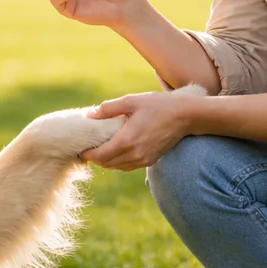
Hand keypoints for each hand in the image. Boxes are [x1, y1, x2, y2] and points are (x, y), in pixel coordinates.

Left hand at [81, 90, 201, 170]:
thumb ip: (109, 109)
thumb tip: (90, 115)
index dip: (87, 154)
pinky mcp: (150, 160)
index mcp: (127, 141)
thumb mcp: (131, 101)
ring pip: (117, 167)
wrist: (185, 116)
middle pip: (106, 164)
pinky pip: (128, 166)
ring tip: (99, 149)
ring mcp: (143, 160)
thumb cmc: (158, 105)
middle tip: (86, 149)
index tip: (80, 148)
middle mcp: (134, 154)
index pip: (100, 155)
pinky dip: (118, 161)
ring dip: (106, 161)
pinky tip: (115, 150)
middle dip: (95, 158)